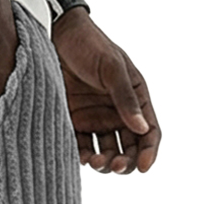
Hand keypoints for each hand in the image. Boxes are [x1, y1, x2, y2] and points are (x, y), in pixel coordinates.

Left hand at [51, 7, 160, 173]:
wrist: (54, 36)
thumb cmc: (89, 45)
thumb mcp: (112, 69)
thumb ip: (126, 99)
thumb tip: (142, 128)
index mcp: (136, 98)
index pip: (149, 132)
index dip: (149, 152)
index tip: (144, 167)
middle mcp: (118, 112)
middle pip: (129, 148)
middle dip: (126, 162)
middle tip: (117, 167)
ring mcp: (96, 119)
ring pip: (107, 153)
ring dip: (105, 163)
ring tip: (96, 162)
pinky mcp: (74, 123)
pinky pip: (83, 148)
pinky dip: (85, 157)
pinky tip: (83, 158)